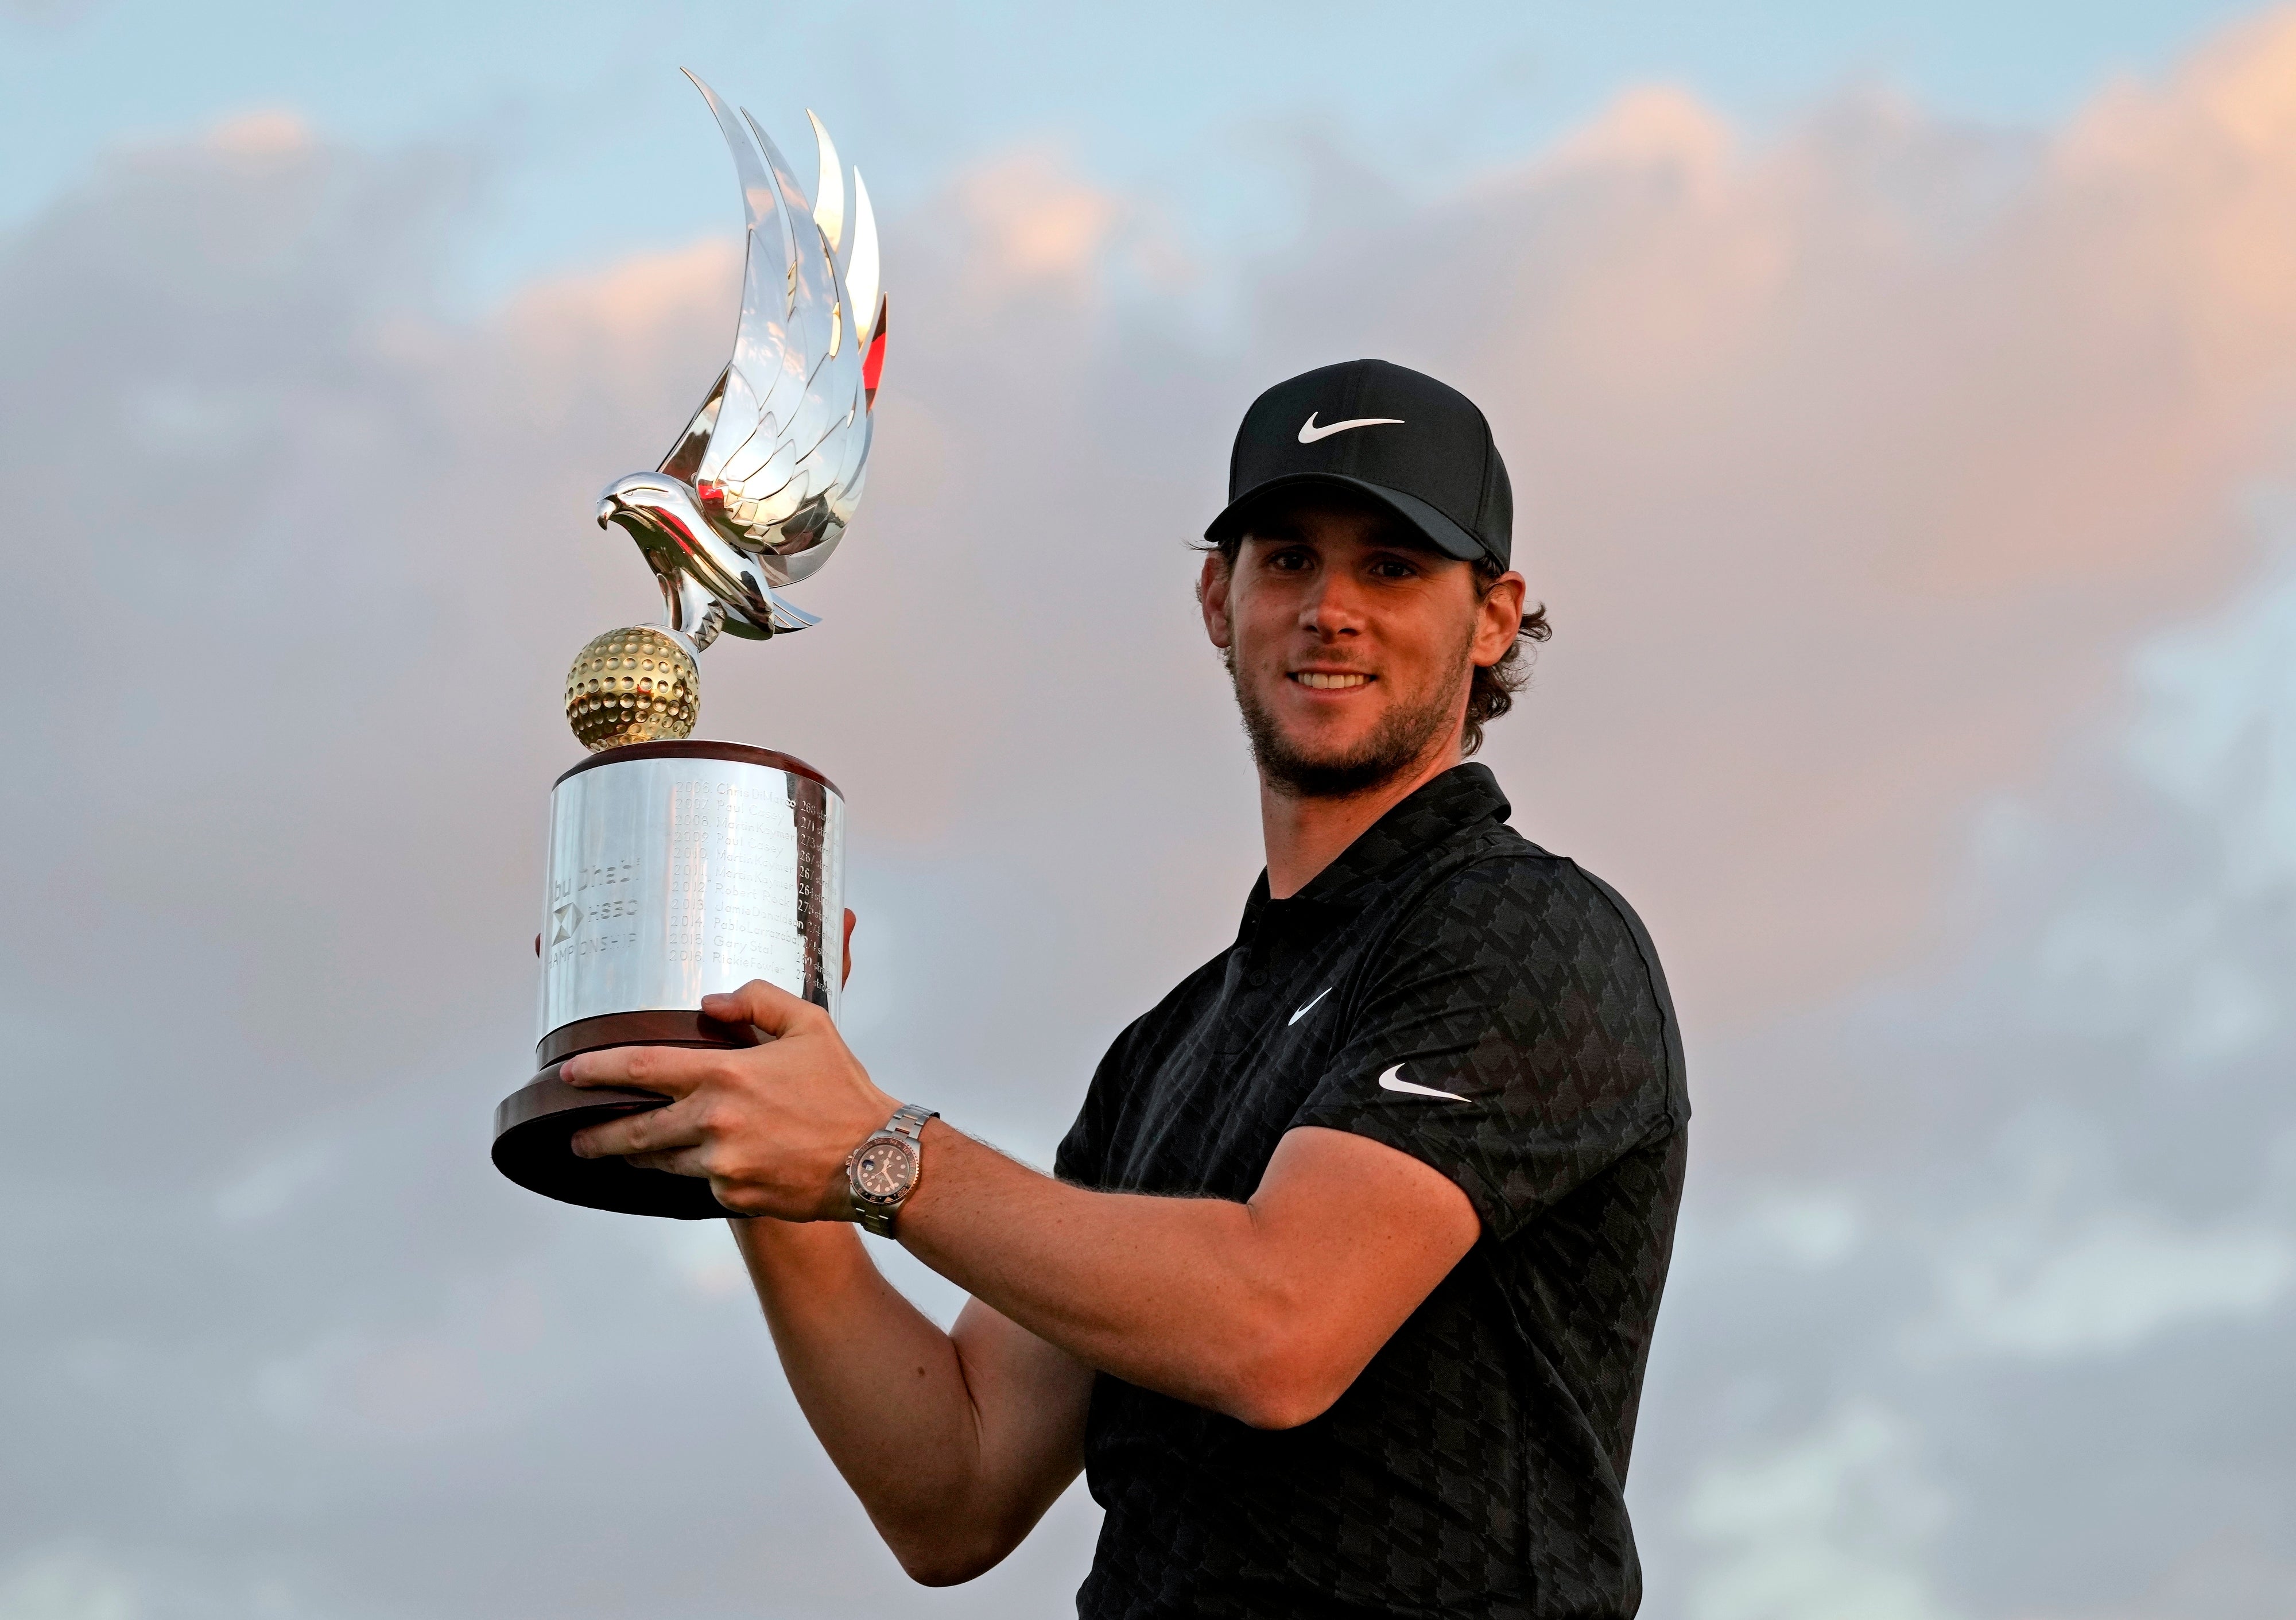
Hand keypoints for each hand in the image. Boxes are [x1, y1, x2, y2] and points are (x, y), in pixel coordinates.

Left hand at [562, 976, 896, 1220]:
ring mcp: (721, 1167)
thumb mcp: (809, 1025)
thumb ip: (756, 1001)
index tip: (567, 1075)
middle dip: (597, 1135)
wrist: (877, 1160)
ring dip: (639, 1158)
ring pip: (661, 1163)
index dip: (597, 1070)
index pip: (640, 1068)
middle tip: (576, 1136)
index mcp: (725, 1074)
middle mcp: (714, 1122)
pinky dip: (696, 1173)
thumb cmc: (844, 1090)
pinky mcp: (733, 1198)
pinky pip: (700, 1184)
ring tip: (627, 1153)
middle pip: (634, 1131)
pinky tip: (701, 1165)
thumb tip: (708, 1003)